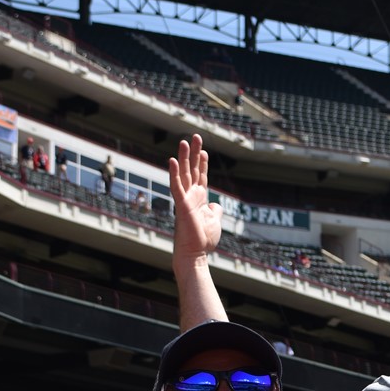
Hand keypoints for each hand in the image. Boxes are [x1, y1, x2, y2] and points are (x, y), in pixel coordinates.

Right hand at [168, 134, 223, 258]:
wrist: (195, 253)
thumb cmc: (203, 240)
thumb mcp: (215, 221)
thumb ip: (215, 210)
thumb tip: (216, 204)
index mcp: (199, 198)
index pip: (201, 176)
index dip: (202, 162)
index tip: (203, 150)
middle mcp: (191, 195)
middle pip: (192, 169)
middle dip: (194, 153)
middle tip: (195, 137)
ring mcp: (185, 199)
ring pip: (183, 174)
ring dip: (183, 157)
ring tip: (184, 141)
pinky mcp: (180, 205)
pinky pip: (176, 186)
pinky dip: (174, 173)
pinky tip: (173, 161)